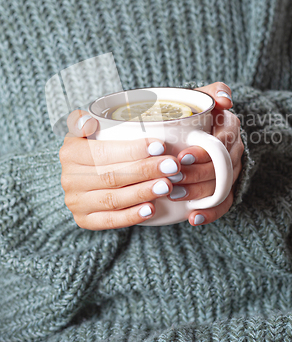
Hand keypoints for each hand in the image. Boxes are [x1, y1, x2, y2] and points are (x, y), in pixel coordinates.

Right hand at [60, 110, 180, 229]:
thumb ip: (84, 121)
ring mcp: (76, 202)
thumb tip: (89, 121)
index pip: (104, 153)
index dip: (133, 150)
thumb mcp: (85, 129)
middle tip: (172, 166)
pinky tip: (151, 209)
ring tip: (167, 185)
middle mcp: (70, 179)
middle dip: (145, 171)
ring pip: (113, 199)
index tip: (160, 146)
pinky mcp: (85, 220)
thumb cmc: (93, 147)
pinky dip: (131, 216)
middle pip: (112, 176)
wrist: (82, 175)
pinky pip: (110, 221)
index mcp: (70, 153)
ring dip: (142, 192)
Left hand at [170, 82, 243, 226]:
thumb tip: (226, 100)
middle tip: (172, 179)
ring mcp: (232, 171)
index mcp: (230, 128)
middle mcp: (235, 150)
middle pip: (221, 168)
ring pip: (222, 187)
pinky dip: (210, 213)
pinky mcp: (227, 188)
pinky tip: (193, 218)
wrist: (188, 128)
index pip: (222, 143)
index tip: (181, 156)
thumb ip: (214, 91)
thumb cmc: (192, 111)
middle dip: (196, 175)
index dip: (203, 152)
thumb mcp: (201, 97)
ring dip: (200, 194)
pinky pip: (225, 204)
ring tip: (176, 195)